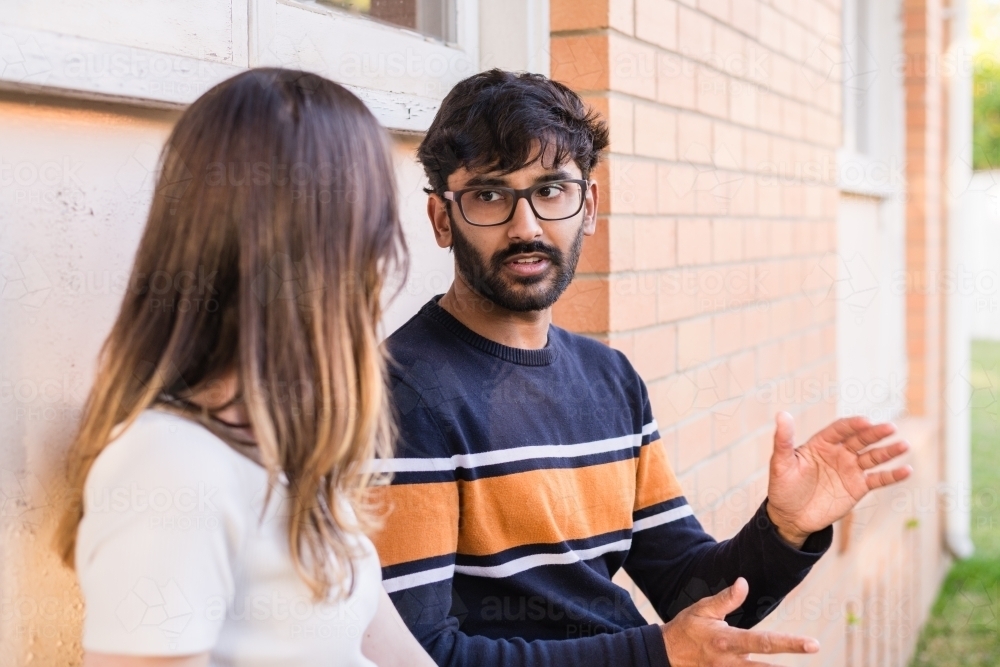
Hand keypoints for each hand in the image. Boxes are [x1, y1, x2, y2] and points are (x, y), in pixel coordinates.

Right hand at [660, 577, 819, 665]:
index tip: (813, 644)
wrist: (665, 655)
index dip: (790, 644)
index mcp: (727, 641)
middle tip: (815, 651)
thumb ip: (725, 599)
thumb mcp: (702, 609)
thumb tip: (744, 583)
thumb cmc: (686, 628)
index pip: (764, 643)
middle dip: (790, 665)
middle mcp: (730, 662)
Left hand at [766, 412, 911, 546]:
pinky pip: (878, 479)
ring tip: (903, 445)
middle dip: (875, 433)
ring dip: (888, 451)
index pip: (840, 430)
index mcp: (821, 443)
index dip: (852, 425)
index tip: (865, 421)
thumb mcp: (780, 463)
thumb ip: (783, 440)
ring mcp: (850, 469)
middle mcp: (839, 453)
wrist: (790, 516)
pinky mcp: (858, 487)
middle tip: (890, 428)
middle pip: (860, 440)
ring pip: (873, 457)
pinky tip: (906, 470)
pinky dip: (892, 475)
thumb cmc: (782, 487)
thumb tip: (782, 414)